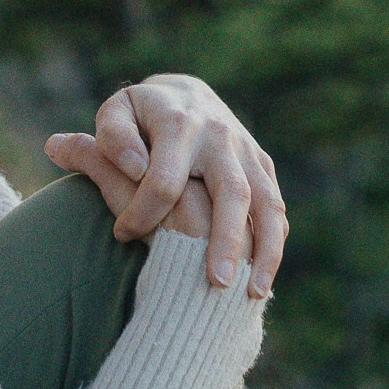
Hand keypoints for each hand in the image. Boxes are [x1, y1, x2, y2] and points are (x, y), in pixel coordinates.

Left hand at [43, 74, 286, 294]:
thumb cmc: (140, 116)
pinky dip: (272, 243)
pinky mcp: (262, 165)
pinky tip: (259, 279)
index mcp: (180, 126)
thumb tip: (134, 166)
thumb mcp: (117, 114)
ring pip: (266, 203)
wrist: (185, 94)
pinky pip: (275, 208)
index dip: (141, 213)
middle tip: (216, 284)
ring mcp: (247, 152)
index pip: (164, 181)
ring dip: (264, 250)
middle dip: (226, 240)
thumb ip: (113, 137)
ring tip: (251, 294)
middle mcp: (220, 138)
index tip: (122, 235)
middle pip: (231, 193)